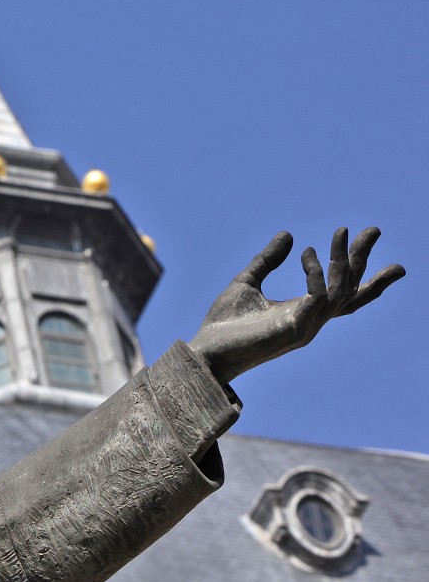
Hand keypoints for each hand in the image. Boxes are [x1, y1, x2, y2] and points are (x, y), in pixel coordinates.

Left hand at [188, 228, 402, 382]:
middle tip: (374, 229)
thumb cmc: (225, 325)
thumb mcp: (247, 282)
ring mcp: (306, 326)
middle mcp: (311, 320)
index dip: (366, 275)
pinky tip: (307, 252)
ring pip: (339, 291)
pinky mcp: (294, 328)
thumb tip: (288, 234)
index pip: (344, 294)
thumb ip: (267, 260)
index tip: (373, 246)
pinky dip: (315, 273)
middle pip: (351, 290)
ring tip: (340, 231)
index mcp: (303, 311)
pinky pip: (317, 297)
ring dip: (342, 260)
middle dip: (363, 259)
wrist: (206, 352)